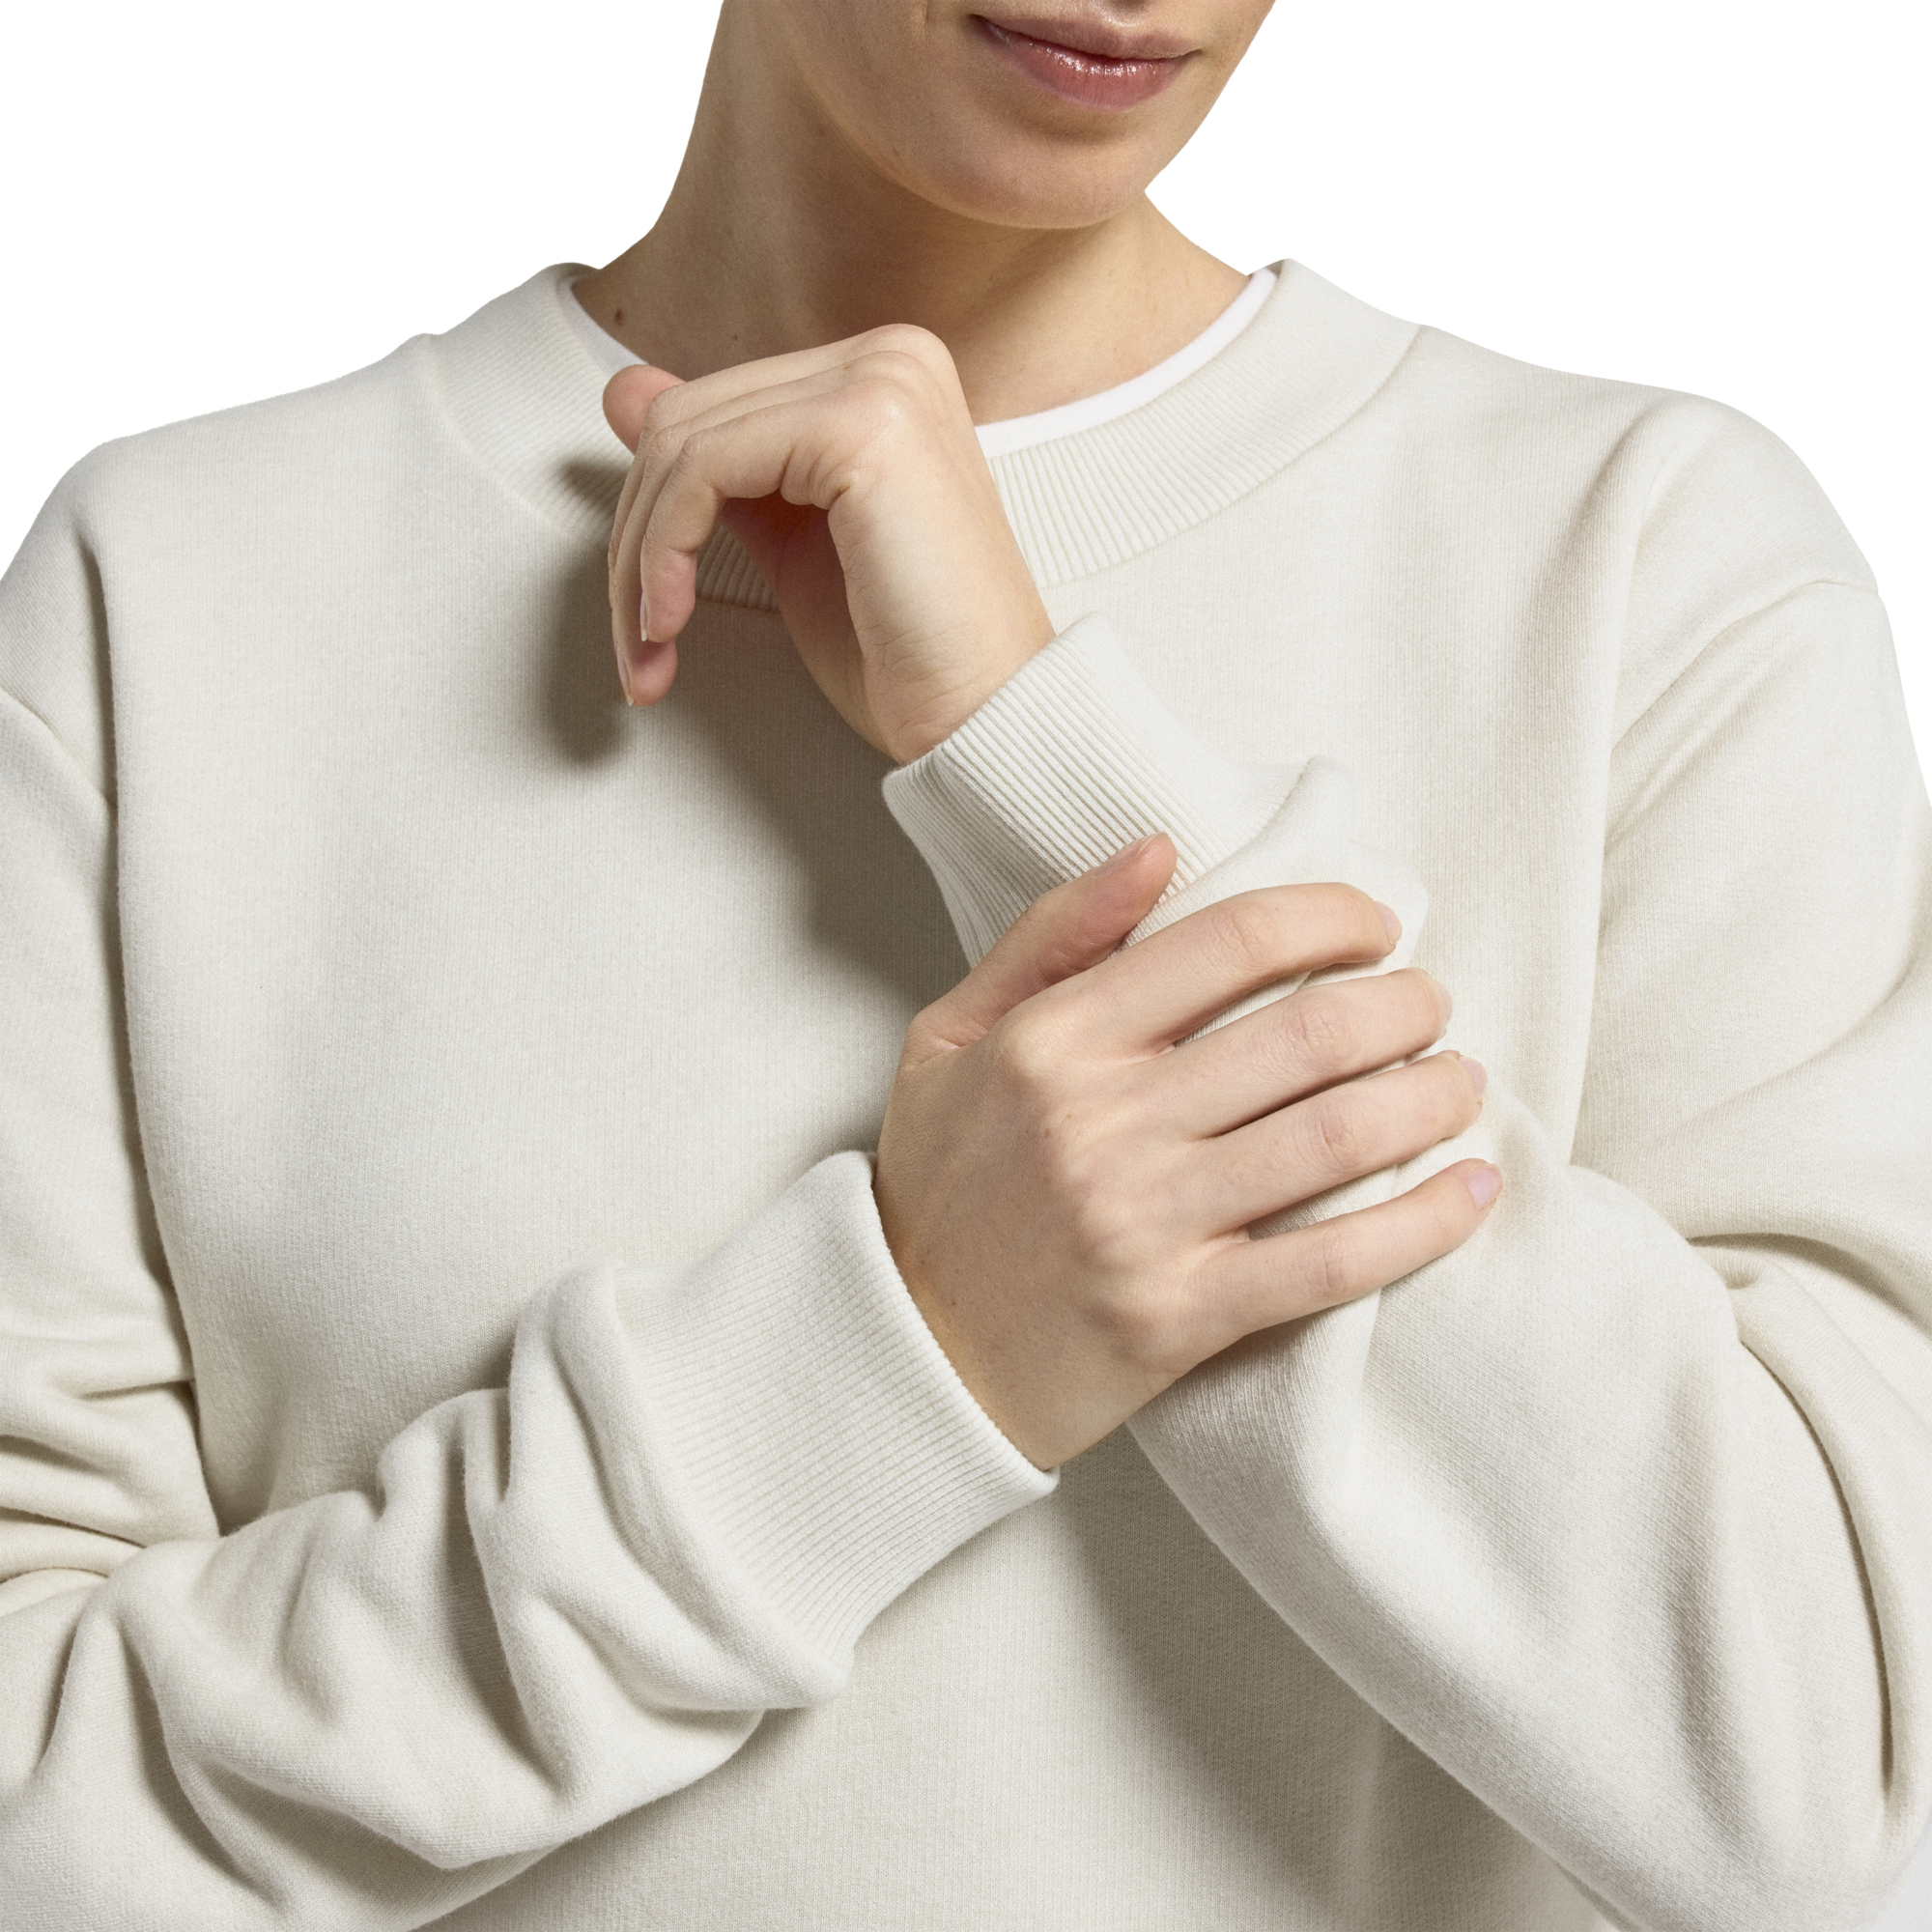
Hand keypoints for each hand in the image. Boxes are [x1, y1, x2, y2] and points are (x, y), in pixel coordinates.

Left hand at [602, 328, 1053, 762]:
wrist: (985, 718)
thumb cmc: (909, 655)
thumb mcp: (791, 545)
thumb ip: (720, 466)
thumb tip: (627, 393)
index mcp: (882, 376)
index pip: (716, 412)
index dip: (656, 518)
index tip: (648, 615)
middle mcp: (890, 358)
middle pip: (689, 420)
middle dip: (638, 542)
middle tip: (639, 646)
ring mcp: (882, 382)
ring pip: (683, 444)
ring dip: (642, 560)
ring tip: (653, 648)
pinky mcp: (862, 425)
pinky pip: (704, 469)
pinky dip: (665, 552)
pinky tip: (673, 622)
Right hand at [875, 838, 1496, 1468]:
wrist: (903, 1354)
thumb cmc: (937, 1184)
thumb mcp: (951, 1038)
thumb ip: (1051, 937)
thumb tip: (1158, 848)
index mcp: (1051, 1042)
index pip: (1226, 943)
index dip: (1328, 916)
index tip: (1374, 924)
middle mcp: (1102, 1124)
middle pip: (1305, 1036)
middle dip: (1402, 1006)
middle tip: (1431, 1004)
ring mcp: (1144, 1223)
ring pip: (1334, 1139)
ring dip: (1429, 1099)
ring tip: (1461, 1080)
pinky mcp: (1180, 1318)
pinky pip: (1330, 1264)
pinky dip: (1420, 1224)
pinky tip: (1473, 1189)